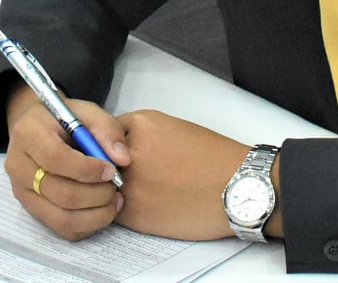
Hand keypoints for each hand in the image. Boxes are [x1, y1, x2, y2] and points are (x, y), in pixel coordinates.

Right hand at [4, 84, 129, 239]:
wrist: (35, 129)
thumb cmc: (62, 119)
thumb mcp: (85, 111)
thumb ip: (106, 129)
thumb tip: (122, 160)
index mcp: (28, 134)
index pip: (56, 159)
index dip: (88, 169)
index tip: (112, 170)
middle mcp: (18, 166)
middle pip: (61, 194)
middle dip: (97, 194)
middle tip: (116, 186)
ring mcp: (23, 192)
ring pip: (62, 218)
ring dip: (96, 214)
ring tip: (114, 200)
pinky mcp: (32, 210)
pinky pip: (62, 228)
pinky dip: (88, 225)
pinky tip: (102, 210)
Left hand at [112, 110, 262, 240]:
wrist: (236, 187)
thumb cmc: (214, 158)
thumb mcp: (174, 129)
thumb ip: (143, 136)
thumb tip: (123, 148)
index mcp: (140, 125)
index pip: (106, 131)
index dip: (112, 145)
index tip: (120, 154)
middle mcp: (128, 151)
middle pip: (100, 158)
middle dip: (112, 167)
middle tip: (135, 175)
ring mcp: (128, 183)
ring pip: (104, 186)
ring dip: (118, 190)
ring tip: (149, 192)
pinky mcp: (133, 212)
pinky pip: (114, 210)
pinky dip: (126, 210)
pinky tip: (151, 206)